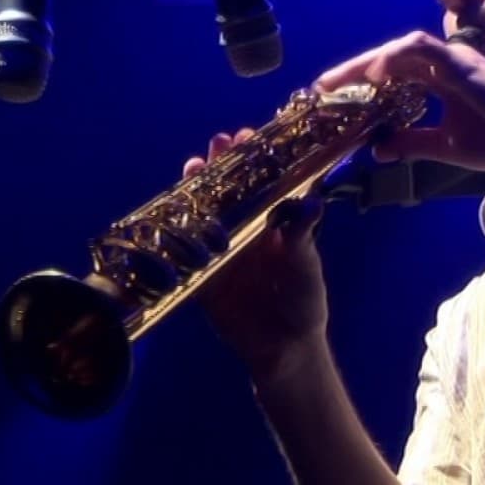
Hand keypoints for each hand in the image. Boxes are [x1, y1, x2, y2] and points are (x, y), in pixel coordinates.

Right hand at [183, 129, 328, 382]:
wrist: (283, 349)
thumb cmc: (303, 302)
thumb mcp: (306, 267)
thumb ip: (301, 236)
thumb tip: (312, 203)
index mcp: (273, 222)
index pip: (262, 181)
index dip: (255, 158)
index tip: (248, 136)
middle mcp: (246, 229)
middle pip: (231, 190)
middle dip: (223, 164)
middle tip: (219, 142)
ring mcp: (222, 249)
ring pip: (206, 211)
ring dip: (199, 188)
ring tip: (196, 164)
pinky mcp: (202, 273)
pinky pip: (186, 248)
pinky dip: (177, 229)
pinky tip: (172, 210)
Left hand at [314, 30, 484, 171]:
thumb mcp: (445, 146)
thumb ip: (413, 142)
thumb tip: (378, 148)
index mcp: (442, 80)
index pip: (393, 73)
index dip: (361, 81)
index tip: (332, 98)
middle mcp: (446, 64)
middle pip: (390, 58)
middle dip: (353, 71)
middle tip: (321, 88)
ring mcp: (455, 60)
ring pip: (400, 49)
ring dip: (366, 63)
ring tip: (337, 82)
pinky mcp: (463, 65)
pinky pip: (421, 51)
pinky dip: (394, 59)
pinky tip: (373, 76)